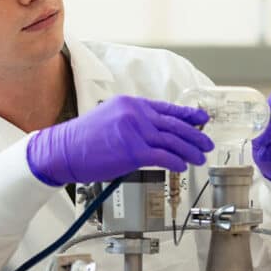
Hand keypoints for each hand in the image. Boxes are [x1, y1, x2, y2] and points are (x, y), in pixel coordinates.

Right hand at [27, 95, 212, 184]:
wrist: (62, 150)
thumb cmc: (83, 140)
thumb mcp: (111, 120)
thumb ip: (134, 123)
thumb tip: (157, 134)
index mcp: (131, 104)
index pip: (167, 109)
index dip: (188, 115)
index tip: (202, 119)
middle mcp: (135, 113)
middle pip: (175, 125)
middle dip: (195, 135)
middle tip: (207, 143)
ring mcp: (135, 131)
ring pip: (173, 141)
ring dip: (190, 151)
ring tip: (200, 158)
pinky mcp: (132, 151)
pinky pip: (163, 157)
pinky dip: (176, 162)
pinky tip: (183, 166)